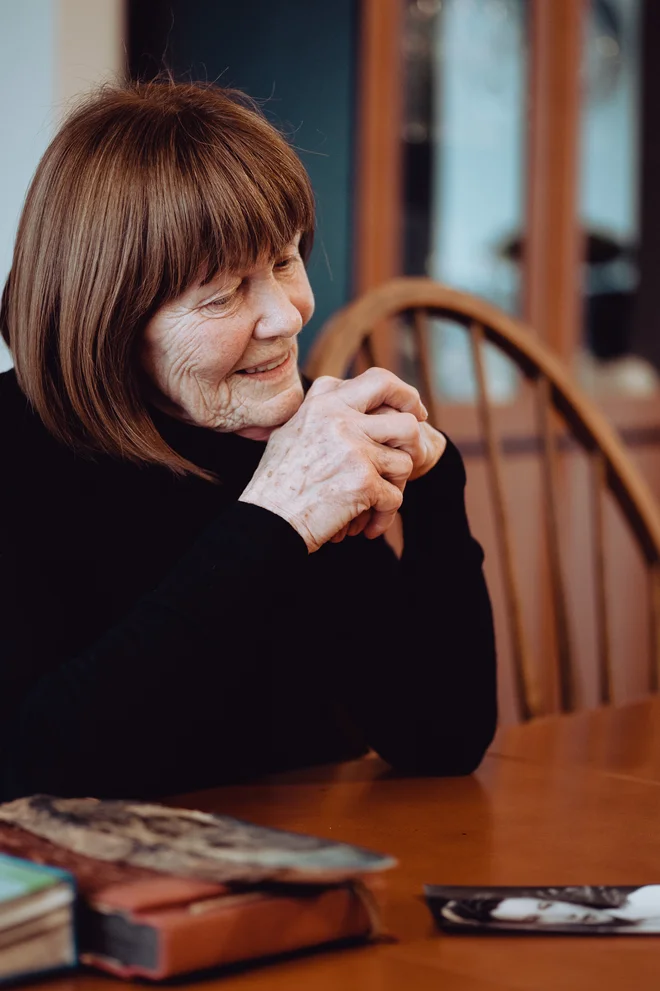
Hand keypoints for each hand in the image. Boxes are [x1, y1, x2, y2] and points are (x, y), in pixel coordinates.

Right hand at [239, 368, 427, 551]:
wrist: (265, 520)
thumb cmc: (275, 482)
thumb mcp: (290, 432)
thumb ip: (319, 412)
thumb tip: (340, 393)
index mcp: (325, 404)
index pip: (379, 381)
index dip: (401, 394)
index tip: (409, 409)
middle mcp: (341, 420)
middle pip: (405, 417)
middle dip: (417, 435)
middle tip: (415, 450)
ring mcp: (354, 450)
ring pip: (404, 462)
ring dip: (393, 487)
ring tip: (375, 502)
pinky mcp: (363, 482)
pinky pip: (394, 498)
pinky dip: (382, 517)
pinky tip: (366, 527)